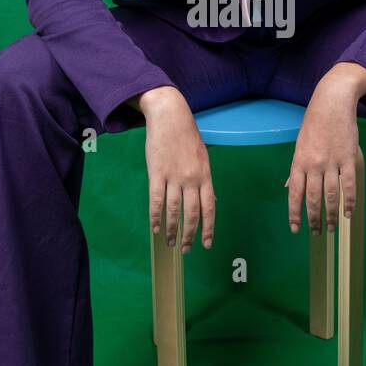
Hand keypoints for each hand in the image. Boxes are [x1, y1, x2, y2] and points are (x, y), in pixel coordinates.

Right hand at [139, 88, 215, 251]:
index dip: (208, 228)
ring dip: (172, 230)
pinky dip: (156, 217)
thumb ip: (203, 179)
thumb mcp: (202, 157)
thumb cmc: (186, 136)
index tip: (206, 244)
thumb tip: (206, 201)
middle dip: (189, 235)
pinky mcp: (157, 173)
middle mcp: (192, 179)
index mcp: (205, 175)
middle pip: (192, 214)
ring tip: (170, 243)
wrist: (170, 116)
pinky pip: (156, 200)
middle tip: (186, 249)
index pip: (209, 208)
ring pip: (174, 211)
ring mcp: (174, 176)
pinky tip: (156, 228)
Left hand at [284, 66, 365, 235]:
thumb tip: (290, 188)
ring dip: (331, 215)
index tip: (295, 229)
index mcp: (298, 162)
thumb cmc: (314, 124)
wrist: (332, 103)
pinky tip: (348, 213)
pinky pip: (349, 185)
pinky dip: (349, 201)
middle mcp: (313, 164)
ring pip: (331, 196)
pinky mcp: (349, 158)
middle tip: (316, 234)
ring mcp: (332, 162)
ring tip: (332, 228)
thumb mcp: (300, 145)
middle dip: (313, 219)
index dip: (295, 214)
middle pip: (313, 199)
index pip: (295, 194)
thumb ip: (297, 169)